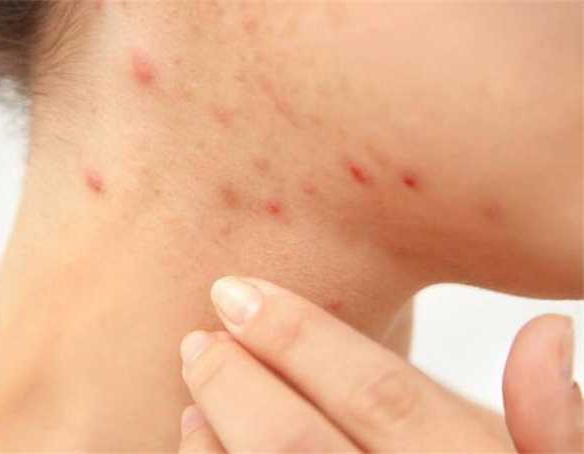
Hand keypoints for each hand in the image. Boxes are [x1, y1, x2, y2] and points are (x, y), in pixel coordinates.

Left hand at [177, 277, 582, 451]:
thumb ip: (556, 427)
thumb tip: (545, 331)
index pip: (379, 397)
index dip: (299, 337)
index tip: (238, 293)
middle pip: (296, 446)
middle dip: (235, 384)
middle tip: (199, 339)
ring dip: (211, 441)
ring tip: (191, 394)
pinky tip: (197, 446)